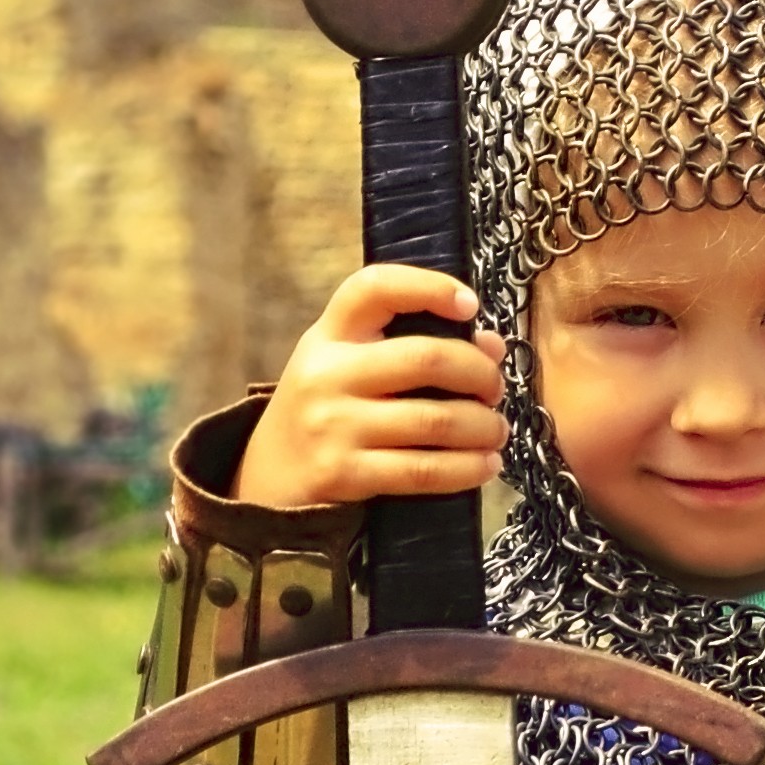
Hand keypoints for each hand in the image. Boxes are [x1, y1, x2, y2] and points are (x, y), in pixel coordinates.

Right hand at [234, 265, 509, 506]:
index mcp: (329, 334)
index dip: (429, 287)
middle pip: (425, 359)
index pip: (374, 288)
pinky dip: (466, 469)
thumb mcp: (348, 364)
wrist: (267, 477)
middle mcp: (328, 373)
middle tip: (496, 389)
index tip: (469, 305)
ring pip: (434, 421)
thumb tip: (492, 346)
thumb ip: (411, 346)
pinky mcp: (343, 473)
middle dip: (479, 374)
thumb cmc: (326, 410)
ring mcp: (333, 425)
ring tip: (497, 431)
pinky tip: (485, 465)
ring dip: (482, 427)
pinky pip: (422, 471)